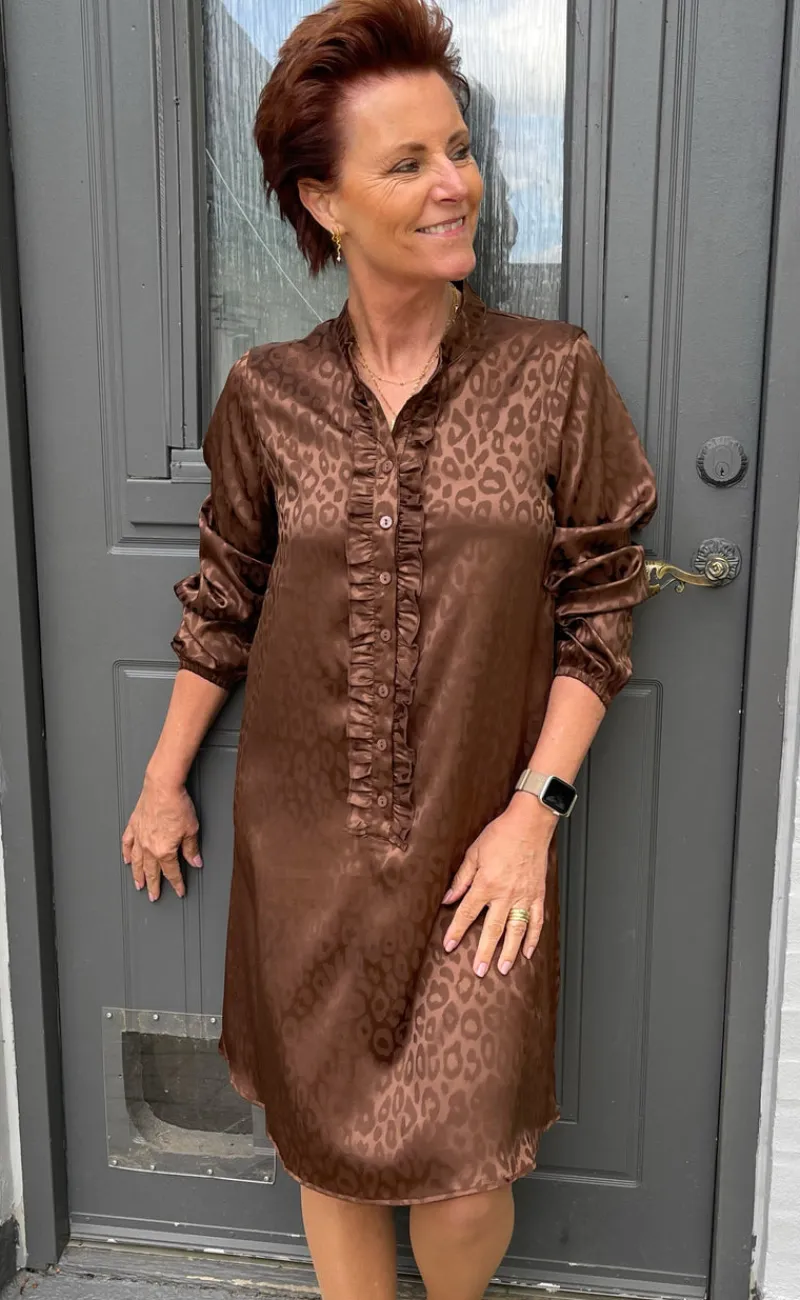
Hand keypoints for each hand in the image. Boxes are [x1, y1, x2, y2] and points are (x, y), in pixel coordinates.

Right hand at [121, 770, 202, 900]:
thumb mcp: (191, 829)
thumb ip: (191, 849)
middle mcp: (148, 847)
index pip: (172, 872)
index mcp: (164, 851)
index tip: (179, 891)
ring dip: (137, 875)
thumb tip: (196, 862)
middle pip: (151, 871)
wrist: (162, 786)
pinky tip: (126, 860)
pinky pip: (127, 843)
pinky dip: (126, 853)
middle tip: (153, 897)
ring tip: (138, 884)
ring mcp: (139, 837)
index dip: (176, 884)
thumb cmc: (177, 805)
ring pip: (136, 862)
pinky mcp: (133, 825)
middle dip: (153, 886)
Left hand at [441, 799, 557, 975]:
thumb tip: (447, 898)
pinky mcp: (538, 895)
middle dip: (484, 951)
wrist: (530, 824)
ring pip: (517, 931)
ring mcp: (525, 897)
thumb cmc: (501, 835)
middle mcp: (506, 895)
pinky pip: (537, 921)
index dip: (456, 931)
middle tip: (479, 971)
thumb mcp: (474, 854)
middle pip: (493, 929)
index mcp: (486, 884)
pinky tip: (529, 952)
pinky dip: (533, 938)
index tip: (449, 946)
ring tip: (504, 969)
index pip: (467, 913)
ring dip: (510, 952)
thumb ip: (461, 879)